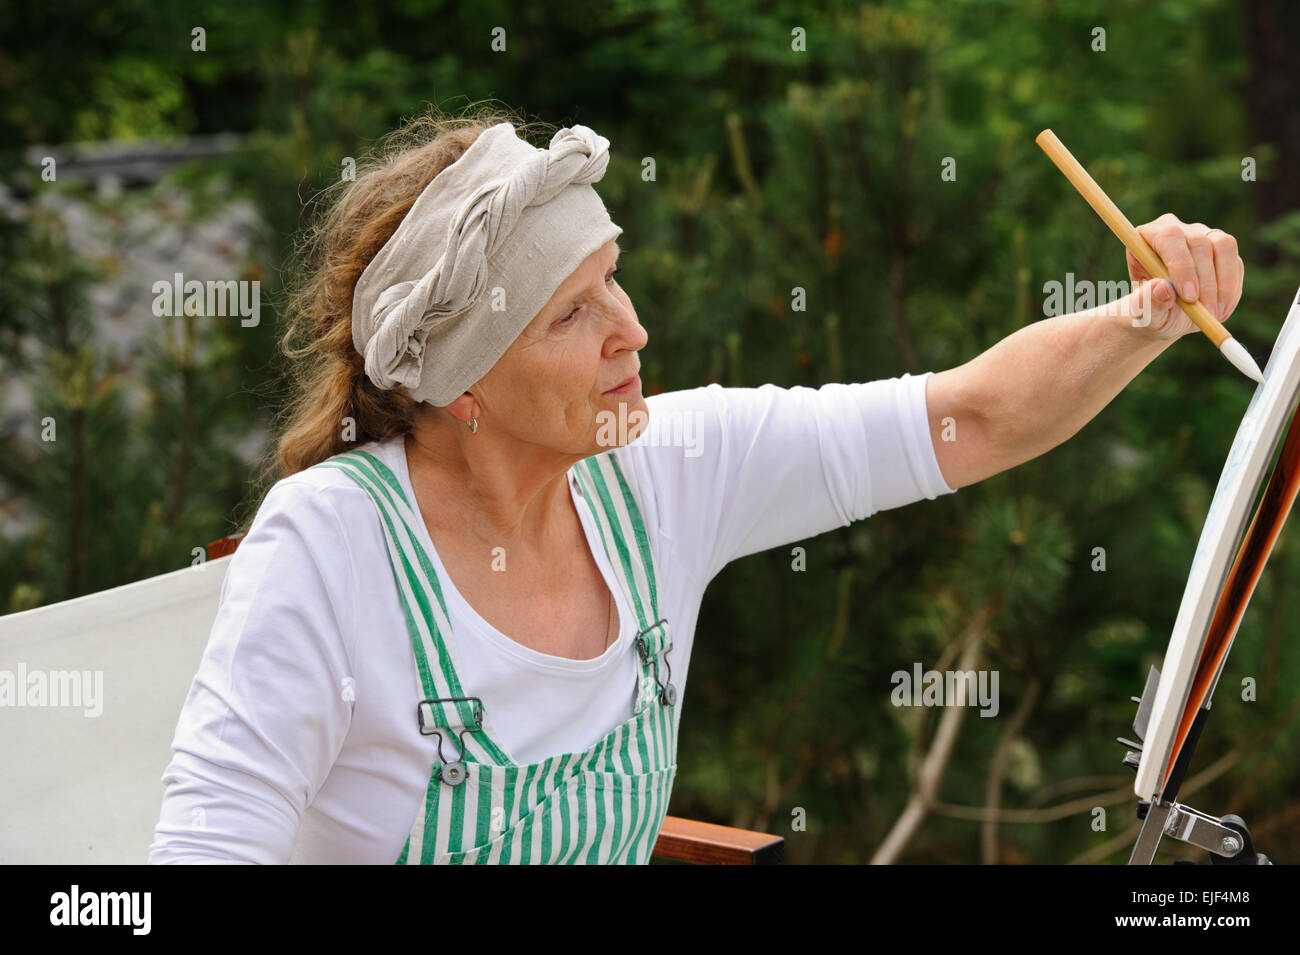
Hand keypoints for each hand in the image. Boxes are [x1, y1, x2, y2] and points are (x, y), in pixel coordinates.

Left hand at [1124, 213, 1243, 339]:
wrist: (1164, 316)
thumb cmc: (1148, 311)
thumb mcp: (1143, 313)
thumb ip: (1147, 302)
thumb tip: (1161, 288)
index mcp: (1148, 236)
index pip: (1169, 238)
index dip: (1182, 266)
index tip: (1189, 297)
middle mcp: (1177, 229)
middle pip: (1199, 242)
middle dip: (1205, 280)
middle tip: (1206, 312)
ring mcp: (1202, 235)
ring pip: (1223, 247)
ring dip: (1223, 284)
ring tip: (1213, 314)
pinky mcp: (1223, 249)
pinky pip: (1236, 263)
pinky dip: (1230, 290)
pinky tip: (1220, 311)